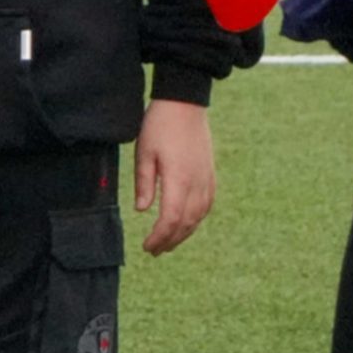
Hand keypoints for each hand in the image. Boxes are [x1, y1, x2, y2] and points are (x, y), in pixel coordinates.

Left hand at [133, 100, 214, 256]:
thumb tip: (142, 210)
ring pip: (199, 216)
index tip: (146, 246)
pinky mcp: (210, 172)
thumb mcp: (144, 152)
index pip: (170, 220)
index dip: (159, 237)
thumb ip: (144, 183)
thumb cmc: (160, 125)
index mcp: (179, 179)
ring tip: (169, 242)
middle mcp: (197, 183)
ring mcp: (206, 178)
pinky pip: (207, 204)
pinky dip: (196, 218)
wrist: (185, 101)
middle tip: (155, 251)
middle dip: (170, 240)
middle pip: (186, 223)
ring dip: (184, 233)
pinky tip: (188, 222)